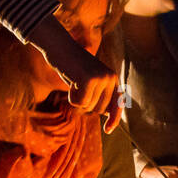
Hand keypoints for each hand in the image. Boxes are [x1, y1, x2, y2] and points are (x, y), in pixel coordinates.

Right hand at [28, 15, 120, 129]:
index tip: (108, 130)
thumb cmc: (72, 66)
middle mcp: (110, 78)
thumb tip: (108, 113)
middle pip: (99, 109)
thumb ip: (99, 94)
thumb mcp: (89, 81)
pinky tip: (70, 82)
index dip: (114, 118)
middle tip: (78, 87)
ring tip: (74, 82)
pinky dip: (71, 97)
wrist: (60, 47)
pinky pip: (80, 102)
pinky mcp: (89, 79)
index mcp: (113, 78)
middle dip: (86, 104)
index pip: (117, 104)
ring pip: (88, 106)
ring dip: (77, 99)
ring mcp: (101, 78)